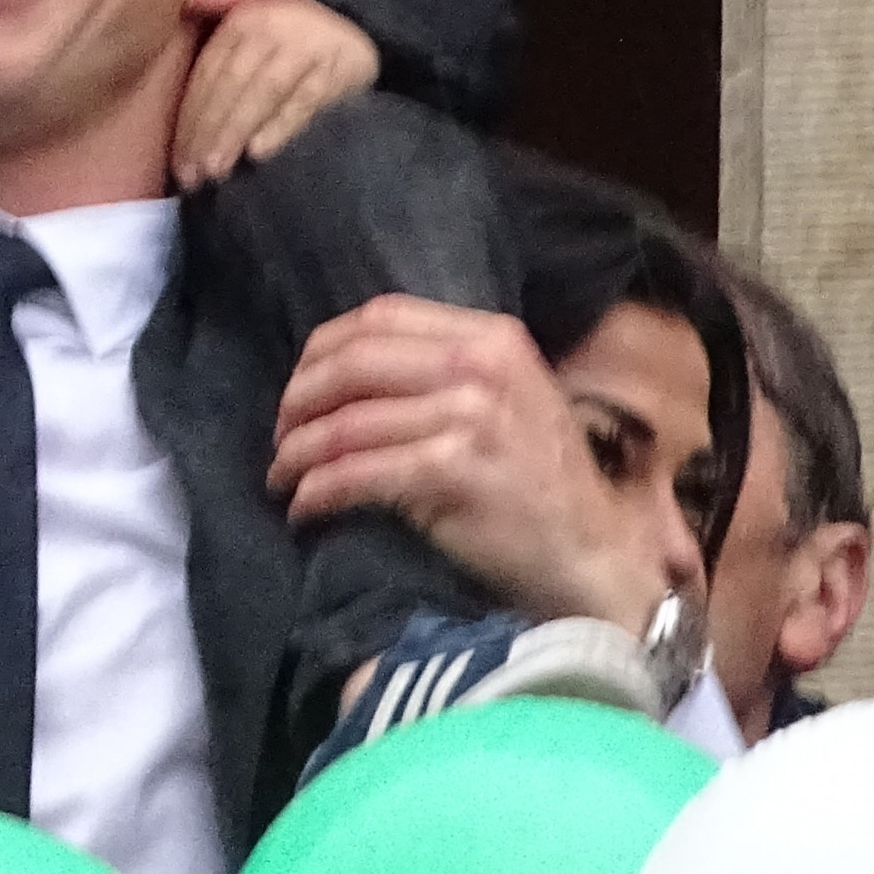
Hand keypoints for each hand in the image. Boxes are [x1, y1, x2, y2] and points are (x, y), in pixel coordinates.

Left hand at [174, 0, 378, 188]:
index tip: (178, 162)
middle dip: (208, 131)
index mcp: (239, 25)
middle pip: (230, 84)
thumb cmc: (286, 43)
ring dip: (236, 130)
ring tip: (217, 169)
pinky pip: (306, 99)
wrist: (351, 15)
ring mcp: (305, 47)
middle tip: (193, 174)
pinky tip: (260, 151)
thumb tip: (182, 129)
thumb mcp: (249, 41)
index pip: (208, 75)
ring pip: (263, 91)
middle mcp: (268, 31)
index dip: (190, 119)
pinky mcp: (339, 68)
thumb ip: (219, 73)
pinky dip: (281, 125)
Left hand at [267, 294, 670, 632]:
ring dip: (298, 454)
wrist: (593, 556)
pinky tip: (304, 509)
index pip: (378, 317)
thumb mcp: (508, 398)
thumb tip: (339, 370)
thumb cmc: (540, 483)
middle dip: (298, 400)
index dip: (321, 351)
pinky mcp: (454, 470)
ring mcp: (470, 416)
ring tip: (282, 478)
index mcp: (491, 336)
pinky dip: (318, 491)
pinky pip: (358, 474)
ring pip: (347, 423)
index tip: (298, 387)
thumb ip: (441, 369)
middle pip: (352, 363)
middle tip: (280, 437)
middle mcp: (481, 366)